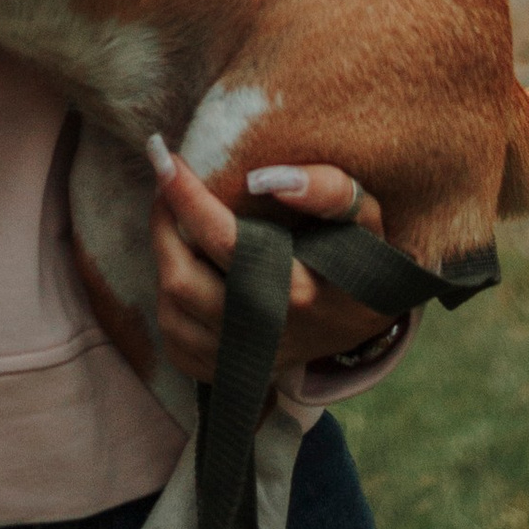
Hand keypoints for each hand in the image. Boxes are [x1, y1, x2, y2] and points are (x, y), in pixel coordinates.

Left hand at [149, 142, 396, 381]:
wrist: (366, 323)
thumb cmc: (360, 260)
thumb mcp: (365, 219)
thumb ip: (330, 192)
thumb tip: (265, 177)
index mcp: (297, 291)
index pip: (223, 240)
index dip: (186, 196)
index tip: (166, 157)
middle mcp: (264, 331)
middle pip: (182, 279)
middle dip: (162, 224)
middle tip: (165, 184)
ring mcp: (243, 359)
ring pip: (170, 310)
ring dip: (163, 260)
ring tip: (174, 222)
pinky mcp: (228, 372)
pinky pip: (173, 339)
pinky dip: (168, 302)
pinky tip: (183, 268)